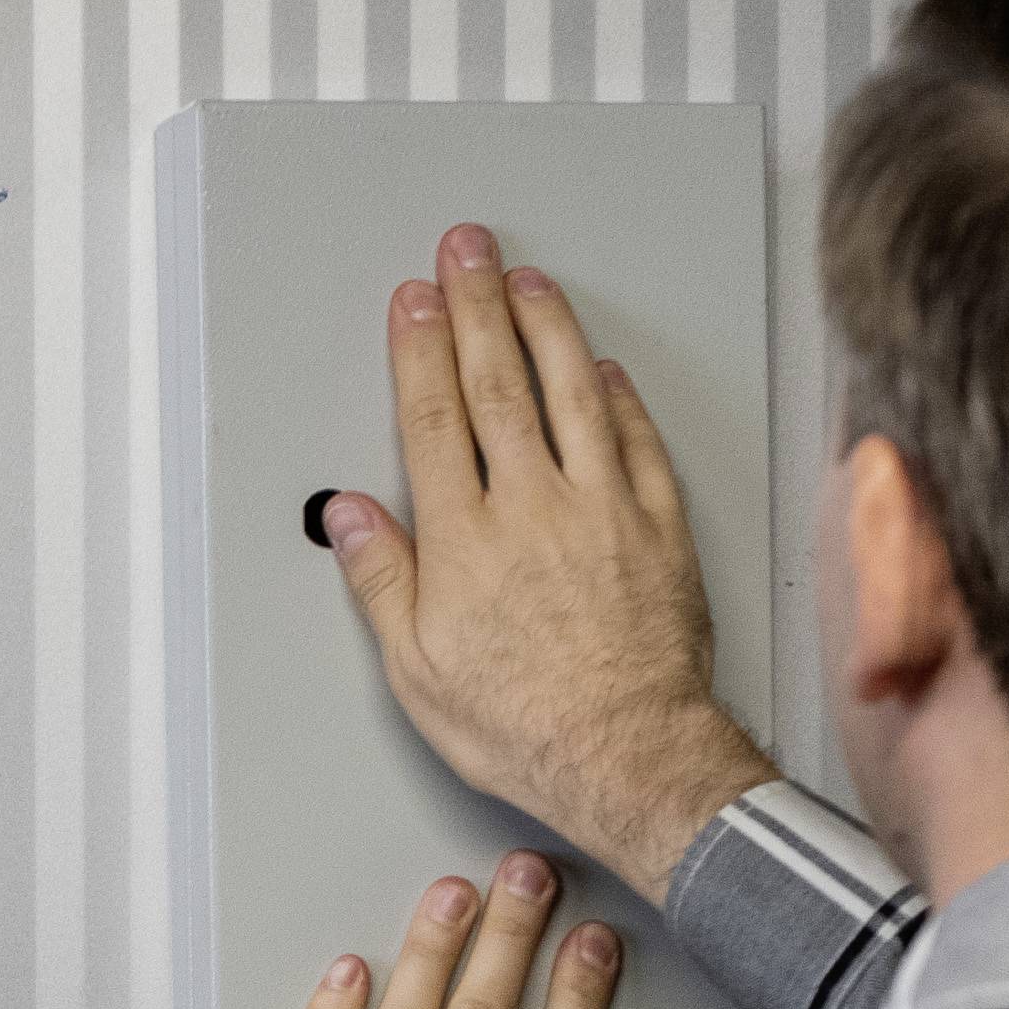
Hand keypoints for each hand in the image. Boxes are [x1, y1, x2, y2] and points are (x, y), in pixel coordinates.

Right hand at [314, 224, 777, 901]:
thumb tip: (349, 517)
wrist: (630, 756)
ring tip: (529, 283)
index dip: (420, 348)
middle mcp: (534, 507)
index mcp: (466, 539)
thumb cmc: (527, 726)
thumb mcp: (419, 671)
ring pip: (570, 392)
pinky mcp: (659, 528)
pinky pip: (636, 441)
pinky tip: (604, 369)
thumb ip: (383, 580)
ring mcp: (603, 509)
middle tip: (467, 252)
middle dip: (477, 306)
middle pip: (496, 382)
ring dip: (546, 328)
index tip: (415, 301)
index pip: (434, 416)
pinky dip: (617, 397)